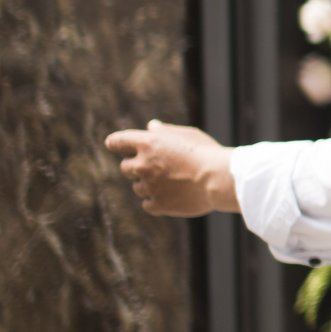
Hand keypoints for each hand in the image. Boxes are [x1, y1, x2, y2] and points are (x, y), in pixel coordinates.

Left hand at [104, 121, 238, 217]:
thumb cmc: (207, 153)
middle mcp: (143, 164)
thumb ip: (166, 132)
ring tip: (172, 182)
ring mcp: (148, 186)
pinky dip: (156, 200)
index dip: (115, 142)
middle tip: (156, 167)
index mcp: (148, 143)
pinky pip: (148, 204)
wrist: (218, 179)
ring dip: (149, 184)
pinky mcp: (157, 204)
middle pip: (125, 167)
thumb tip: (151, 127)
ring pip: (138, 187)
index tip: (112, 143)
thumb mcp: (188, 135)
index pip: (119, 141)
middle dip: (137, 166)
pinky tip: (172, 196)